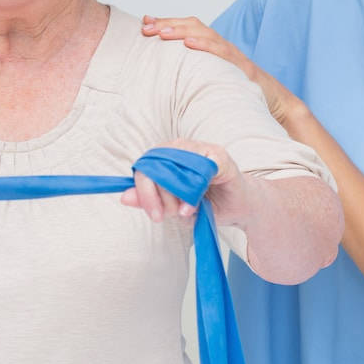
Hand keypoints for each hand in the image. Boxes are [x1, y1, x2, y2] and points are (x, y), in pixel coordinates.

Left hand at [122, 139, 242, 222]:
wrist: (239, 208)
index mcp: (166, 158)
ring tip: (186, 210)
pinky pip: (202, 168)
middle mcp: (181, 148)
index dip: (144, 192)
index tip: (154, 215)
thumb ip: (149, 200)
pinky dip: (197, 189)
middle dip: (161, 197)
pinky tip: (198, 203)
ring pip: (178, 167)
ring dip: (180, 195)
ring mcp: (201, 149)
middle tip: (171, 214)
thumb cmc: (205, 205)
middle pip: (158, 166)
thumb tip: (124, 197)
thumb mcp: (172, 208)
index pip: (145, 167)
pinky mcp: (220, 156)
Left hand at [141, 14, 302, 125]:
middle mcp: (222, 47)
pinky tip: (189, 45)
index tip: (144, 23)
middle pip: (193, 26)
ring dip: (181, 31)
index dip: (167, 23)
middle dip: (168, 24)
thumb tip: (164, 80)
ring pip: (206, 35)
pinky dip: (205, 46)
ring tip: (161, 33)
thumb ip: (194, 75)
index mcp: (213, 49)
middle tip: (145, 28)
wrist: (275, 102)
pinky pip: (222, 54)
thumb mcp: (212, 80)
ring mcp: (233, 56)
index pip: (188, 28)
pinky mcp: (242, 68)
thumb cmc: (239, 91)